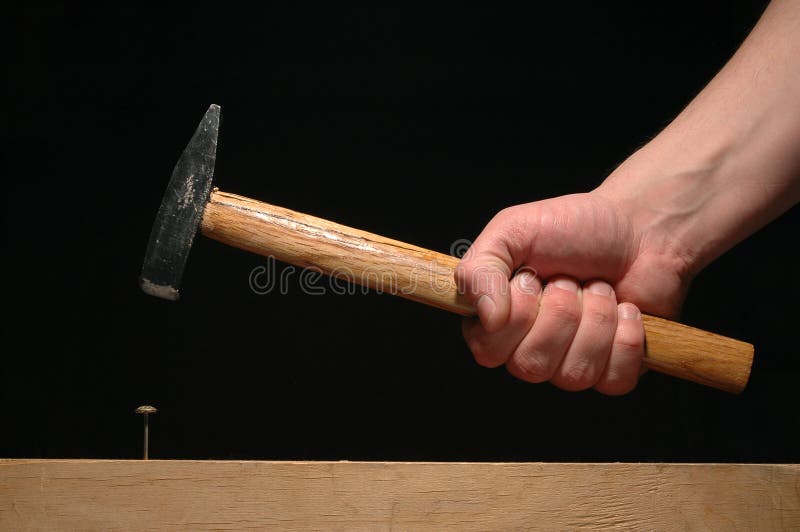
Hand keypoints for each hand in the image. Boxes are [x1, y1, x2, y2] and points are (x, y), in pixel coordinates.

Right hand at [455, 190, 692, 393]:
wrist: (638, 228)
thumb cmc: (572, 227)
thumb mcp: (511, 230)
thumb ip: (479, 270)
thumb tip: (487, 319)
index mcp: (495, 320)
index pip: (487, 350)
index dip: (516, 314)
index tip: (531, 276)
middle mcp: (527, 349)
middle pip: (530, 365)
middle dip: (561, 311)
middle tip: (569, 279)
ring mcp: (569, 365)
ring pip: (573, 373)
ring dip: (596, 318)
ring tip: (598, 288)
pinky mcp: (612, 371)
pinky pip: (613, 380)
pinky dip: (626, 337)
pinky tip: (625, 310)